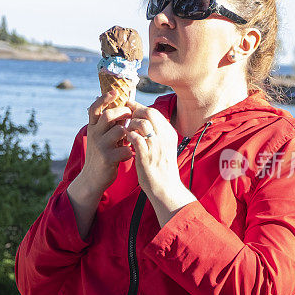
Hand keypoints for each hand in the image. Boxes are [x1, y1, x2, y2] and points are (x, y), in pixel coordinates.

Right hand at [66, 91, 131, 238]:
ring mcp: (100, 146)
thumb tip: (123, 107)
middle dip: (123, 112)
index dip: (104, 98)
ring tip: (134, 135)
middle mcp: (94, 134)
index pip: (94, 108)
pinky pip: (125, 148)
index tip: (115, 92)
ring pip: (119, 130)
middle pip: (108, 116)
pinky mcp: (107, 158)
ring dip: (130, 131)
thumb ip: (109, 125)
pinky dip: (131, 149)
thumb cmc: (102, 153)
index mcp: (92, 127)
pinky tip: (131, 152)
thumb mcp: (101, 137)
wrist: (93, 177)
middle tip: (132, 114)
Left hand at [124, 101, 195, 225]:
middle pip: (150, 113)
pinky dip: (128, 135)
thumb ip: (157, 134)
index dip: (140, 107)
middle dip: (135, 111)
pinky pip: (135, 138)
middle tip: (125, 116)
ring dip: (130, 123)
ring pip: (142, 123)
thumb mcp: (164, 147)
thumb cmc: (161, 168)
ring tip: (126, 130)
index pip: (155, 112)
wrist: (166, 188)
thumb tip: (145, 121)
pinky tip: (125, 139)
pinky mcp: (146, 156)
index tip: (129, 105)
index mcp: (169, 134)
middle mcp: (164, 137)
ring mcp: (156, 146)